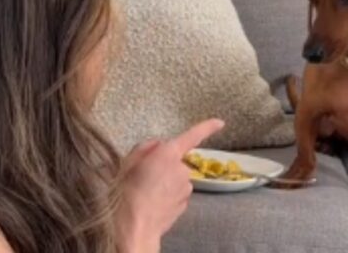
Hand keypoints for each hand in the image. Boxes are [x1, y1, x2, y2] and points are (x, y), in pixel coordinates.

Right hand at [116, 119, 223, 252]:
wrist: (134, 225)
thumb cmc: (127, 190)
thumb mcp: (129, 160)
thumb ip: (147, 148)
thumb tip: (159, 146)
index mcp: (169, 153)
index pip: (192, 136)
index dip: (207, 128)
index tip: (220, 123)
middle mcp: (182, 168)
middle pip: (176, 162)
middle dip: (164, 166)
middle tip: (145, 177)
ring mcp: (185, 188)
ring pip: (177, 180)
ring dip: (166, 183)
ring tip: (147, 193)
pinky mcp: (184, 204)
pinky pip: (177, 195)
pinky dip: (167, 197)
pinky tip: (154, 203)